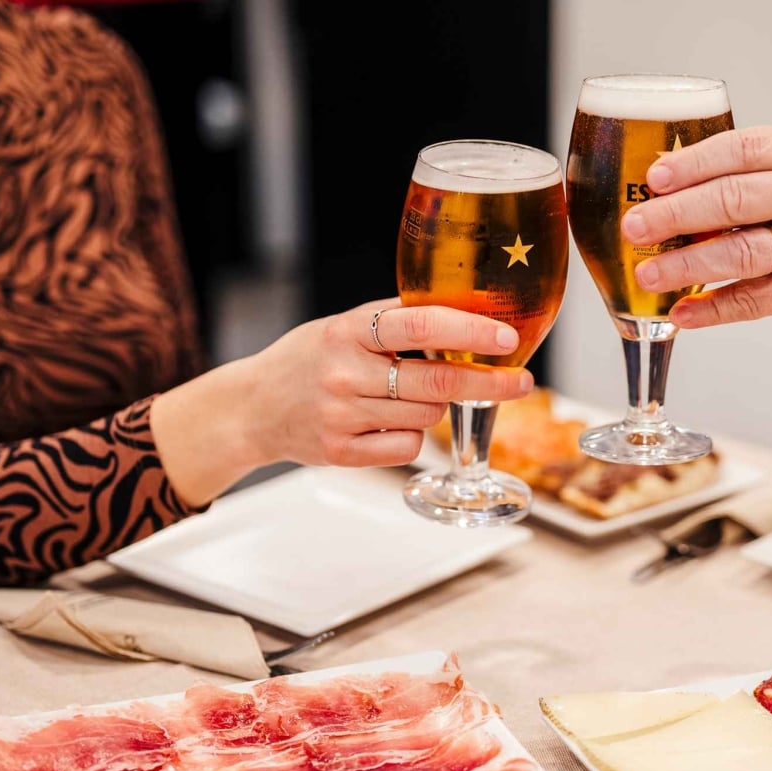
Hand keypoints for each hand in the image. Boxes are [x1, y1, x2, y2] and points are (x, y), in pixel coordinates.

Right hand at [151, 298, 533, 505]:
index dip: (470, 330)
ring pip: (427, 418)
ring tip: (408, 398)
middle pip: (435, 381)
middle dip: (487, 383)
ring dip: (436, 409)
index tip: (507, 338)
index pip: (420, 324)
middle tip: (520, 381)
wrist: (251, 408)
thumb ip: (395, 322)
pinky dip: (411, 437)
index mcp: (348, 330)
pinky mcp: (341, 453)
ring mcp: (341, 416)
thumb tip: (469, 315)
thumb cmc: (310, 360)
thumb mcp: (344, 326)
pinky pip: (407, 448)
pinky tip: (388, 424)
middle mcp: (343, 372)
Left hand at [619, 126, 771, 329]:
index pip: (741, 149)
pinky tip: (684, 313)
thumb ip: (753, 179)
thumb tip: (669, 197)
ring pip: (742, 252)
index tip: (653, 177)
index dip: (692, 163)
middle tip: (635, 227)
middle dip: (675, 214)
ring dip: (687, 266)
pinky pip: (758, 300)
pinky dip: (716, 309)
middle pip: (733, 199)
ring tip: (648, 274)